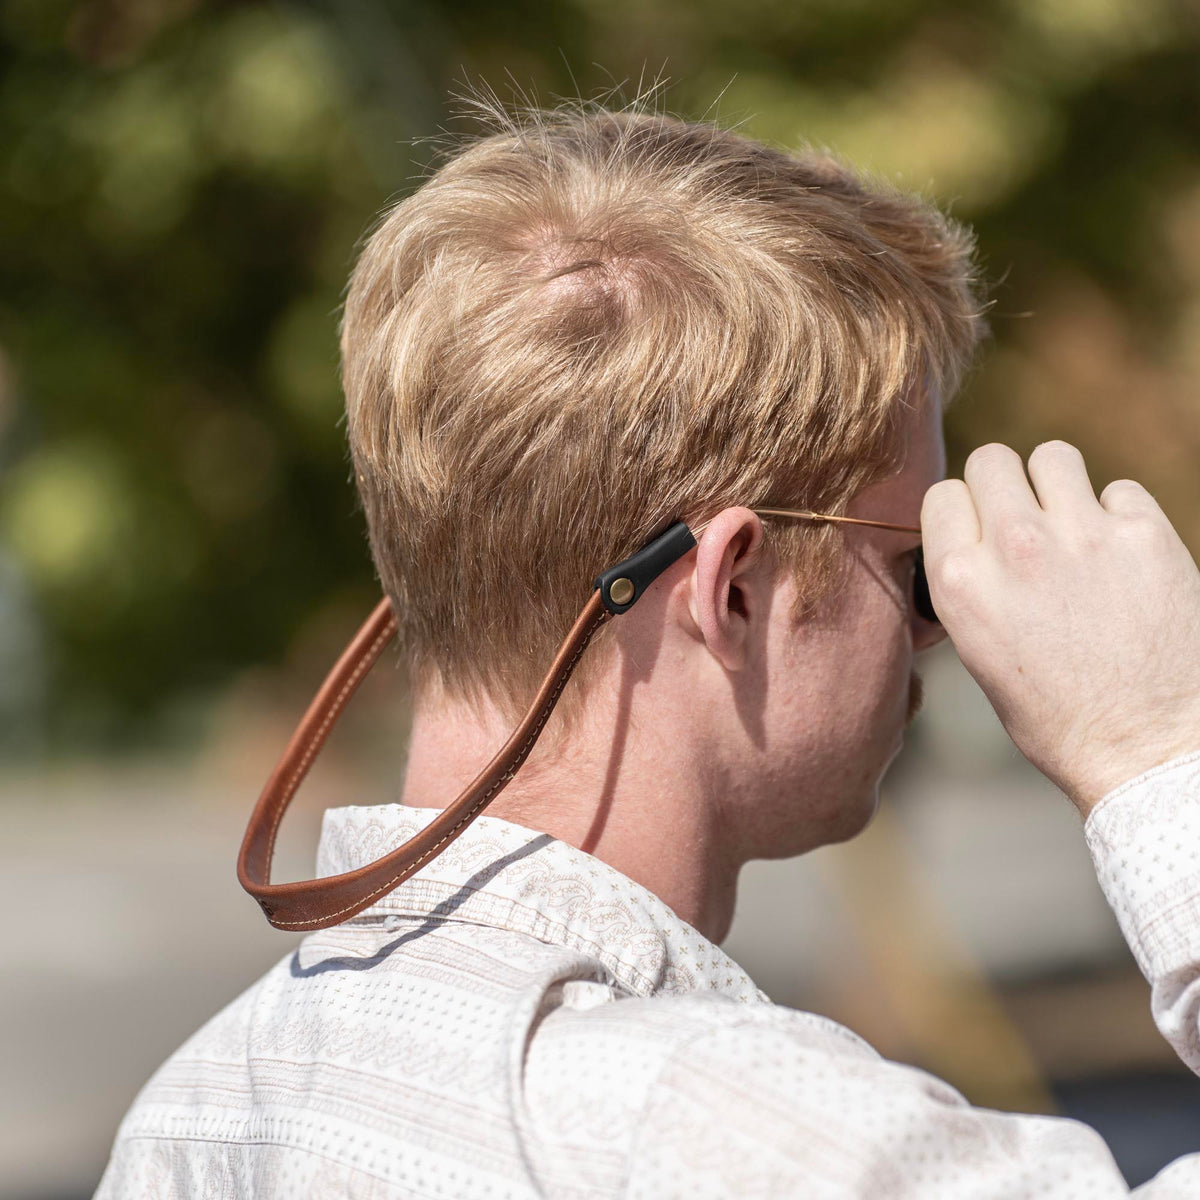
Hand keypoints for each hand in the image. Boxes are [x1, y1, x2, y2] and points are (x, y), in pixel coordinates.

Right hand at [921, 440, 1199, 816]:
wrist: (1145, 749)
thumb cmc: (1056, 716)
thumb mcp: (977, 650)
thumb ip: (969, 583)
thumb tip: (974, 538)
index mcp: (960, 581)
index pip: (941, 495)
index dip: (961, 513)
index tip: (978, 532)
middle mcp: (1014, 547)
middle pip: (991, 460)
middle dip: (1004, 486)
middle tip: (1025, 520)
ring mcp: (1082, 535)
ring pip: (1053, 456)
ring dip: (1058, 485)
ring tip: (1072, 524)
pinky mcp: (1144, 534)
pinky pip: (1120, 489)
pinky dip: (1119, 515)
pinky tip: (1121, 556)